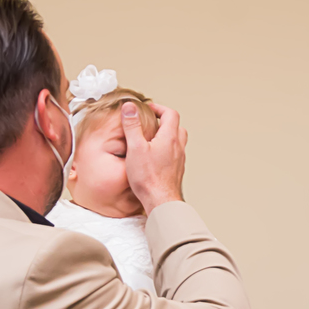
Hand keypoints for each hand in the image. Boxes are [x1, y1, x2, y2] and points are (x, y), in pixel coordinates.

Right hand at [122, 101, 186, 215]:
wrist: (161, 201)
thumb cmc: (148, 178)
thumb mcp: (135, 148)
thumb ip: (133, 126)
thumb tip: (129, 108)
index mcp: (170, 137)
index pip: (170, 114)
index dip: (159, 108)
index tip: (147, 109)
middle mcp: (178, 147)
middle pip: (176, 126)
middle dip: (164, 120)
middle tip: (150, 121)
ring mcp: (179, 159)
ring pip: (177, 140)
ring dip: (166, 134)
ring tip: (152, 137)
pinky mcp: (176, 170)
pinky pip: (175, 153)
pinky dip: (166, 149)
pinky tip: (154, 156)